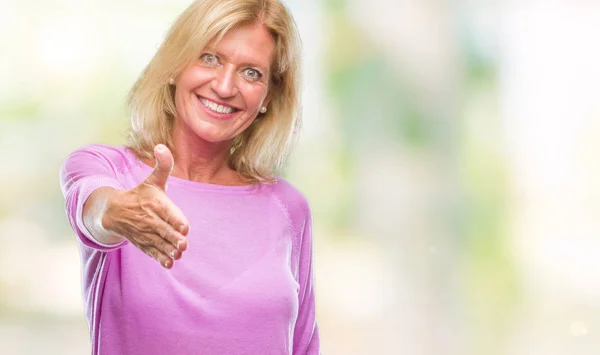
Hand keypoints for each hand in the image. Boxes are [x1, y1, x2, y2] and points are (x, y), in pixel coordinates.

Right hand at [102, 144, 189, 268]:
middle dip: (174, 238)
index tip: (184, 227)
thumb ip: (163, 165)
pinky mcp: (143, 243)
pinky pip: (151, 252)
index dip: (176, 220)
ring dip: (169, 250)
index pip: (167, 212)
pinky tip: (169, 263)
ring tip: (178, 254)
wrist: (114, 211)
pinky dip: (160, 258)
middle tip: (183, 244)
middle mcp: (150, 219)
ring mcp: (146, 233)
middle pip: (164, 230)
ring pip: (159, 243)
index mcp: (154, 203)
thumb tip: (161, 146)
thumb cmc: (140, 194)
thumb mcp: (153, 180)